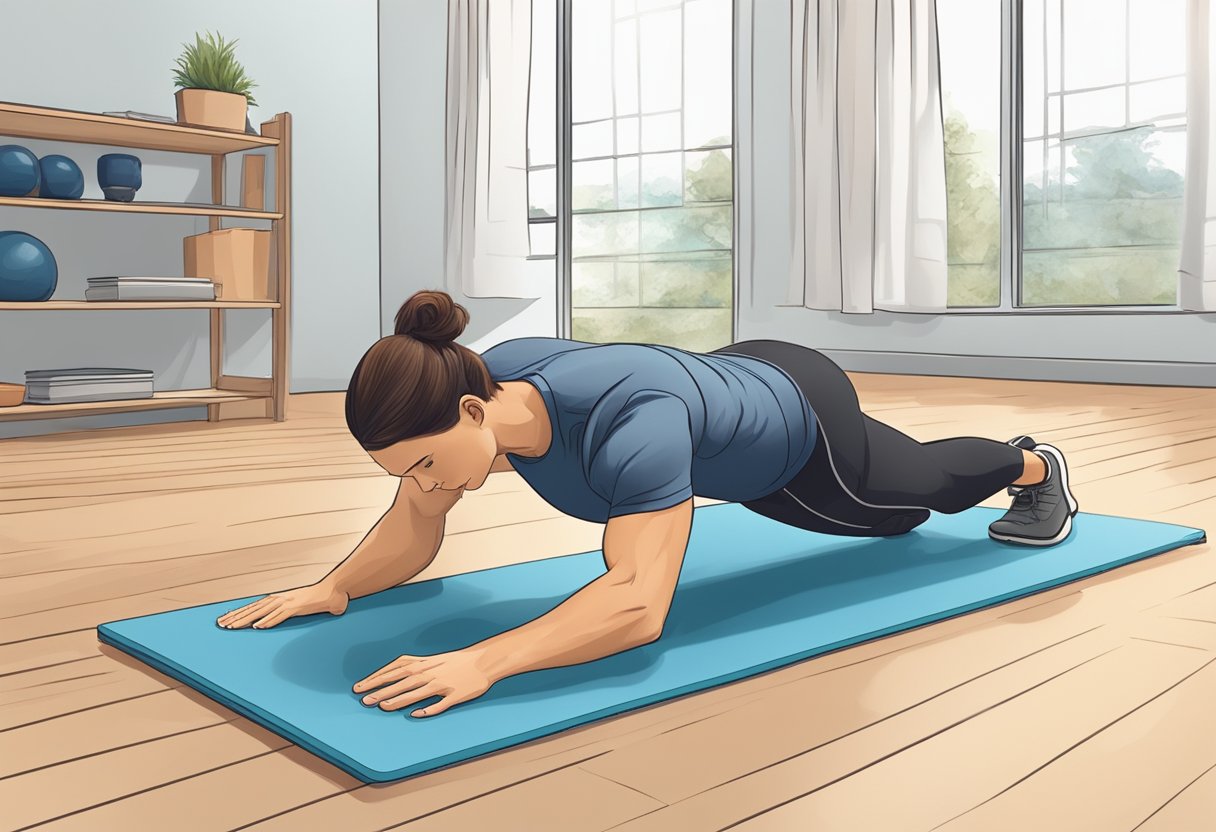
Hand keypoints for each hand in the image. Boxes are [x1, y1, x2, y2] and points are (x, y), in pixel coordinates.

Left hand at [216, 582, 349, 628]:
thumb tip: (272, 620)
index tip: (225, 619)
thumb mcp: (298, 605)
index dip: (239, 613)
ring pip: (262, 612)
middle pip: (253, 609)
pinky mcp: (297, 608)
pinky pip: (280, 615)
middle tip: (220, 624)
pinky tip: (257, 627)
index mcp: (279, 598)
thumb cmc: (318, 598)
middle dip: (236, 617)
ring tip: (233, 626)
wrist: (334, 590)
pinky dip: (268, 621)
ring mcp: (288, 602)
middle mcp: (280, 599)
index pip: (254, 606)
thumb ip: (286, 612)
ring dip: (246, 620)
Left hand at [353, 647, 494, 717]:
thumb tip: (392, 672)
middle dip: (381, 691)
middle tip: (363, 700)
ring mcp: (443, 684)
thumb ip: (413, 666)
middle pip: (401, 682)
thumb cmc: (457, 661)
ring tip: (382, 707)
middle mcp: (430, 673)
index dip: (376, 679)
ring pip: (417, 693)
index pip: (394, 671)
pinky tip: (416, 715)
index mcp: (424, 665)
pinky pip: (440, 704)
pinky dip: (428, 709)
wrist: (484, 661)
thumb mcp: (433, 659)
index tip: (359, 687)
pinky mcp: (455, 695)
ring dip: (398, 700)